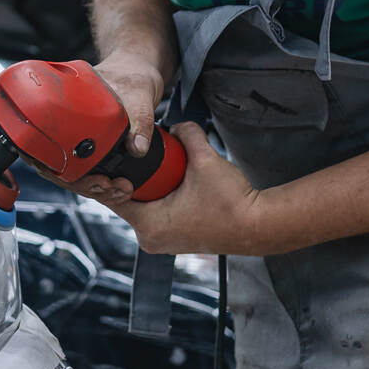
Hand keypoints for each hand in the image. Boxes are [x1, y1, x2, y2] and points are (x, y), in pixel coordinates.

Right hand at [41, 53, 163, 206]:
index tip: (82, 177)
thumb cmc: (131, 72)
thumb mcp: (139, 93)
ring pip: (71, 172)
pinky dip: (99, 184)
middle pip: (56, 167)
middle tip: (108, 186)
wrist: (139, 68)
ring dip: (93, 188)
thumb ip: (140, 120)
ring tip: (119, 189)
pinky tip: (117, 187)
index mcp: (63, 106)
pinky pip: (85, 170)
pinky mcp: (90, 145)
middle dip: (82, 184)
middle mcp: (64, 124)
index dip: (55, 168)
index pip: (41, 145)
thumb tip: (137, 148)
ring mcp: (76, 136)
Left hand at [100, 123, 272, 255]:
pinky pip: (155, 215)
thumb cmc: (234, 203)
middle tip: (139, 158)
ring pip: (141, 208)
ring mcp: (162, 242)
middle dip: (131, 178)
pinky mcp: (174, 240)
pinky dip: (158, 199)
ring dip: (146, 188)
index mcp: (149, 225)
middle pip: (126, 201)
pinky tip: (170, 184)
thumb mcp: (206, 160)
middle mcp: (151, 239)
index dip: (108, 174)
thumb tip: (176, 126)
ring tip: (157, 170)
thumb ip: (187, 134)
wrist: (259, 225)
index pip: (111, 197)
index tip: (113, 157)